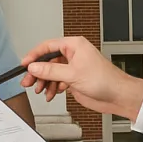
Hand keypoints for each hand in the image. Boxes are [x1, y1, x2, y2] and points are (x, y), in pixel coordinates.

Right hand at [19, 36, 142, 120]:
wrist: (117, 96)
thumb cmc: (105, 80)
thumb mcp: (72, 74)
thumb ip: (50, 71)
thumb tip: (34, 67)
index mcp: (74, 45)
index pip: (48, 46)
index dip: (34, 55)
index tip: (24, 64)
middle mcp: (73, 54)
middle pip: (48, 61)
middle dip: (38, 72)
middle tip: (28, 81)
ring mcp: (73, 67)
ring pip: (51, 73)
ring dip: (45, 82)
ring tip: (40, 90)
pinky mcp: (74, 79)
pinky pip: (57, 81)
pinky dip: (52, 88)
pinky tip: (51, 94)